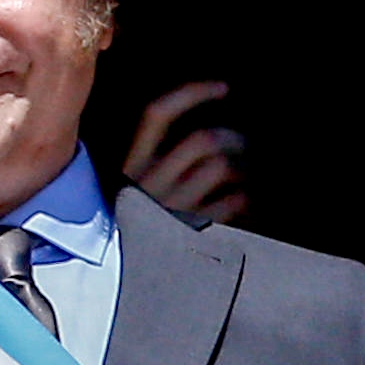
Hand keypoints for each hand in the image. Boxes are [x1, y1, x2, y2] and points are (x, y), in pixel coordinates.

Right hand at [123, 80, 248, 223]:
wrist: (120, 277)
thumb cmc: (127, 225)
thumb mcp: (126, 187)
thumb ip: (148, 160)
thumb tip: (194, 132)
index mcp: (131, 167)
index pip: (158, 115)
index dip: (192, 94)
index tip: (223, 88)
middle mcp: (152, 182)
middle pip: (202, 140)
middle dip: (231, 136)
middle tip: (241, 142)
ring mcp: (175, 206)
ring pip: (222, 168)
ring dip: (240, 168)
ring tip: (241, 174)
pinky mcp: (194, 230)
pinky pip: (233, 202)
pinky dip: (244, 197)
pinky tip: (242, 200)